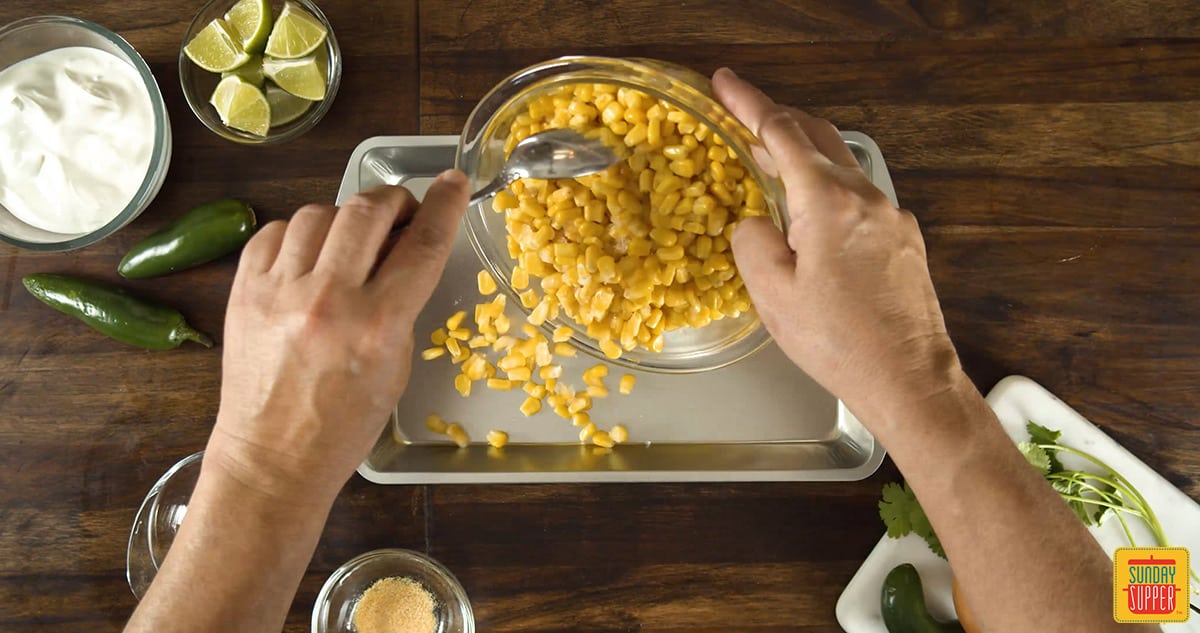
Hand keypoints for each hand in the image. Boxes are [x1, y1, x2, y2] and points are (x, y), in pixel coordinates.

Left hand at [208, 172, 468, 502]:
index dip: (444, 205)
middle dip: (394, 202)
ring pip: (320, 213)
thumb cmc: (344, 425)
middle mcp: (328, 300)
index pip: (422, 245)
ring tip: (352, 244)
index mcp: (377, 326)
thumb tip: (404, 250)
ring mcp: (279, 292)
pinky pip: (277, 232)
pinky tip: (311, 256)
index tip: (453, 182)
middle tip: (401, 216)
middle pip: (368, 211)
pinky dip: (301, 235)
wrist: (273, 458)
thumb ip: (402, 304)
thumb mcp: (396, 367)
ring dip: (346, 219)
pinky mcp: (243, 291)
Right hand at [714, 69, 963, 426]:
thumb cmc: (840, 343)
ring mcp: (891, 217)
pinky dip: (828, 186)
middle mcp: (866, 198)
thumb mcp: (772, 295)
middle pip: (818, 137)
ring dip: (804, 154)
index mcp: (828, 203)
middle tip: (743, 113)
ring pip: (842, 165)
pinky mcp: (904, 240)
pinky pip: (859, 196)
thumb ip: (753, 242)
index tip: (725, 83)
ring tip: (771, 161)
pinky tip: (812, 211)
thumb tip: (756, 223)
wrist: (908, 378)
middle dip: (777, 119)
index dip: (748, 104)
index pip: (781, 134)